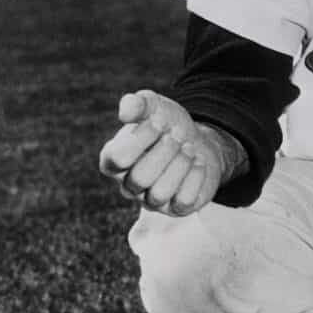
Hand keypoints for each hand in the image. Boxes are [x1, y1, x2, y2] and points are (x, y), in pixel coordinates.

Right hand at [98, 90, 240, 215]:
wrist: (198, 141)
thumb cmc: (168, 125)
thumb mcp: (154, 107)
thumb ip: (138, 104)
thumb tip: (126, 110)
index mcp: (114, 160)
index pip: (117, 158)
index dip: (141, 138)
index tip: (160, 120)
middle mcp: (128, 185)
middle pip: (140, 178)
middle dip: (165, 152)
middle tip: (178, 135)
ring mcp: (152, 200)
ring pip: (159, 194)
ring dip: (180, 164)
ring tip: (189, 147)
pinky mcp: (176, 208)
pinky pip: (183, 201)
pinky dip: (195, 176)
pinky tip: (198, 161)